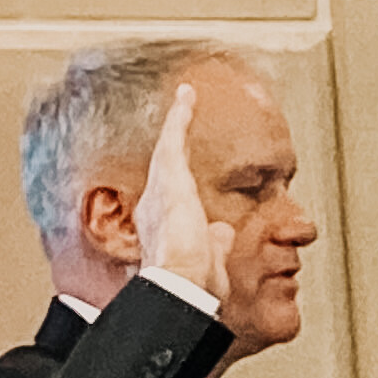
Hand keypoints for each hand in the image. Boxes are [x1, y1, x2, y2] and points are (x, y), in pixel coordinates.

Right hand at [133, 85, 234, 302]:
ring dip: (176, 122)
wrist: (182, 283)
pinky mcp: (168, 172)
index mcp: (162, 231)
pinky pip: (173, 134)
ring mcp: (160, 188)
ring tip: (183, 100)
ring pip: (167, 147)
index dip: (173, 189)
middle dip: (169, 148)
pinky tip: (187, 94)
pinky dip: (180, 113)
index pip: (168, 202)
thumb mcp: (209, 261)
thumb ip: (215, 244)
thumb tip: (223, 231)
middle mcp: (154, 207)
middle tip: (176, 124)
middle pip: (164, 169)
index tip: (177, 179)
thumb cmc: (193, 284)